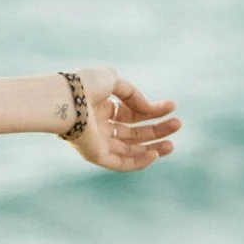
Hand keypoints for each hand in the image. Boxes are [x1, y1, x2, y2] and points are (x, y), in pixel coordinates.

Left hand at [63, 67, 179, 172]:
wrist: (65, 100)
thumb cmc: (84, 86)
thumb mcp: (112, 80)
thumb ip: (133, 94)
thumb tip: (148, 108)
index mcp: (101, 107)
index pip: (132, 113)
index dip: (153, 110)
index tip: (172, 106)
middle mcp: (99, 126)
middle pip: (134, 132)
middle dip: (157, 130)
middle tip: (178, 124)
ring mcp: (98, 142)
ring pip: (130, 149)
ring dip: (153, 147)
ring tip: (172, 144)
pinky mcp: (96, 156)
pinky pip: (121, 163)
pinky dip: (139, 161)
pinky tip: (154, 153)